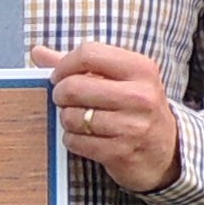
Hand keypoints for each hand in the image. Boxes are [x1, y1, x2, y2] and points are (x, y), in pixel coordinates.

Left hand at [31, 43, 181, 192]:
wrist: (165, 152)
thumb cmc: (135, 108)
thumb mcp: (120, 80)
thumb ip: (81, 64)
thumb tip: (37, 52)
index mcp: (141, 69)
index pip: (89, 53)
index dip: (65, 65)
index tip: (59, 76)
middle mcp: (140, 96)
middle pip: (75, 86)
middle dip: (60, 94)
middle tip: (64, 100)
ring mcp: (132, 126)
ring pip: (72, 116)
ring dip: (66, 119)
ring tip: (78, 119)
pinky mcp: (121, 152)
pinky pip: (76, 141)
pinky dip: (72, 139)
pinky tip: (83, 136)